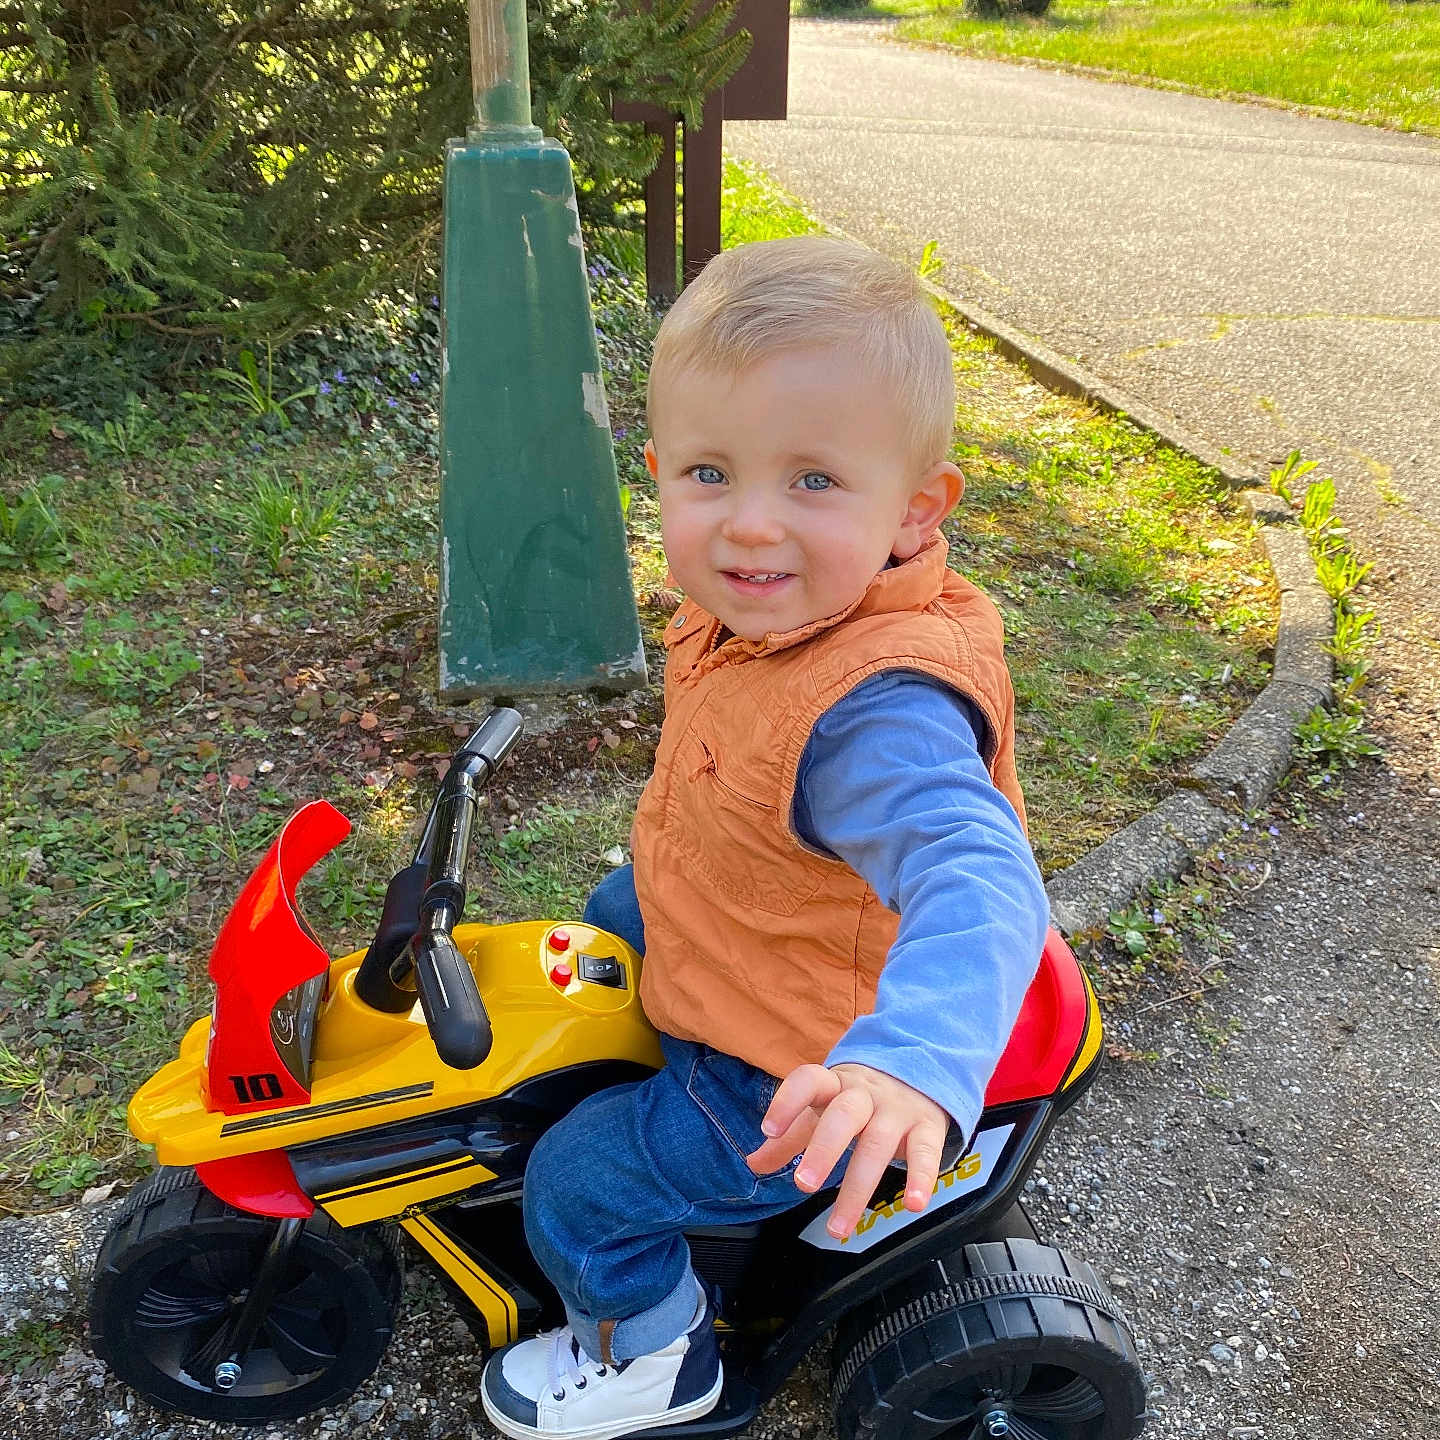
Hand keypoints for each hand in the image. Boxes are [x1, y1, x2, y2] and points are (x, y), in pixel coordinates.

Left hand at [745, 1063, 948, 1239]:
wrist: (917, 1070)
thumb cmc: (858, 1099)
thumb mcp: (823, 1110)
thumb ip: (791, 1137)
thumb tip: (754, 1164)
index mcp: (834, 1084)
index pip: (809, 1081)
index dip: (788, 1102)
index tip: (769, 1129)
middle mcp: (865, 1094)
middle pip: (844, 1115)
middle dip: (824, 1150)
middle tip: (804, 1186)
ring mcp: (897, 1109)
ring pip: (879, 1143)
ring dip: (859, 1188)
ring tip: (839, 1228)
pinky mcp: (927, 1126)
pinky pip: (926, 1151)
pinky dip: (921, 1178)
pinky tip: (913, 1205)